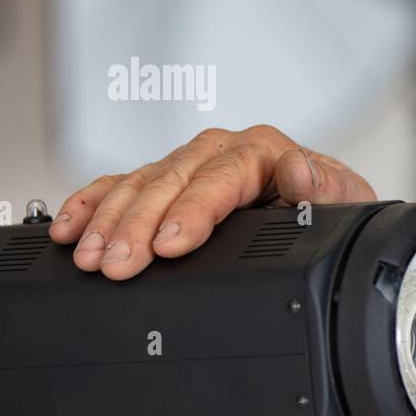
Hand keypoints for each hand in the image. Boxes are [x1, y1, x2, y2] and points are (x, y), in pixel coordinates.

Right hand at [48, 124, 375, 279]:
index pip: (220, 178)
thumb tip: (298, 169)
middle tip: (115, 264)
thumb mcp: (344, 201)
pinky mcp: (168, 184)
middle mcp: (221, 152)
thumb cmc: (334, 206)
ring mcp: (190, 166)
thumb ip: (324, 187)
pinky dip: (93, 205)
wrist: (330, 210)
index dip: (191, 211)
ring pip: (140, 185)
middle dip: (137, 224)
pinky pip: (122, 187)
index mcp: (262, 151)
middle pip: (170, 182)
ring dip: (109, 221)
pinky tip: (71, 228)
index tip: (169, 244)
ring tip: (87, 257)